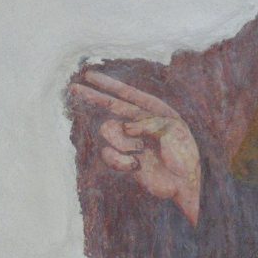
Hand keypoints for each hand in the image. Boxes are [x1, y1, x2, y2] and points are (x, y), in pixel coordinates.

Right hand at [70, 71, 200, 225]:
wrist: (183, 183)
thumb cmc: (184, 154)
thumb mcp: (174, 131)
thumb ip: (149, 124)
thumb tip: (124, 128)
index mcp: (154, 111)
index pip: (128, 94)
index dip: (108, 84)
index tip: (89, 75)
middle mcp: (139, 123)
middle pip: (110, 106)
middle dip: (93, 96)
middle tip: (73, 88)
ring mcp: (130, 140)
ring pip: (107, 130)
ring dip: (122, 142)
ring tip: (140, 150)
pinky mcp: (123, 158)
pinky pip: (108, 154)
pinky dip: (120, 160)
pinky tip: (135, 166)